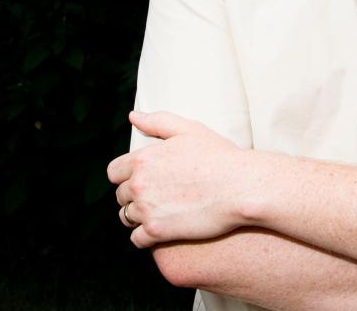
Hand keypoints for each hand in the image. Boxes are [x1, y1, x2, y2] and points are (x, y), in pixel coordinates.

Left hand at [106, 110, 247, 247]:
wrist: (242, 187)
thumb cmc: (220, 156)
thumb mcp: (190, 130)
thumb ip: (158, 122)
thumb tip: (133, 116)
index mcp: (143, 159)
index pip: (114, 172)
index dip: (127, 175)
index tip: (144, 179)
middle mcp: (139, 184)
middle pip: (121, 196)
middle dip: (135, 196)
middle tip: (159, 195)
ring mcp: (146, 209)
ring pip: (127, 217)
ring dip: (140, 216)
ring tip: (163, 212)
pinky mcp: (156, 231)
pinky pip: (136, 239)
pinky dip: (146, 237)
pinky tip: (163, 229)